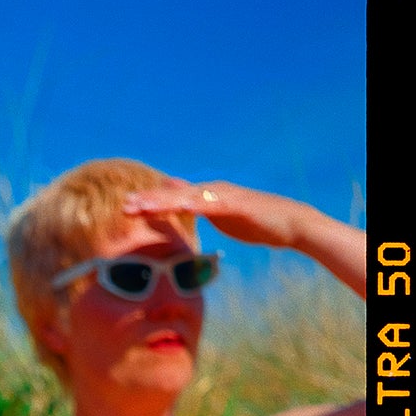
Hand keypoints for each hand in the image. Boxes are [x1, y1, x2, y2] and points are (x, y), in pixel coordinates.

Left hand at [123, 178, 309, 251]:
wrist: (292, 224)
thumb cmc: (258, 223)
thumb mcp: (223, 216)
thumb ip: (203, 209)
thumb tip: (184, 205)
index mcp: (208, 196)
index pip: (173, 199)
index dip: (150, 203)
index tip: (126, 207)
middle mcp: (214, 191)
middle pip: (176, 195)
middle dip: (149, 200)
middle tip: (124, 205)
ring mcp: (225, 196)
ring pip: (188, 197)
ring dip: (164, 200)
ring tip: (142, 205)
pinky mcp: (237, 205)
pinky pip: (212, 204)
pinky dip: (194, 204)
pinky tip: (178, 205)